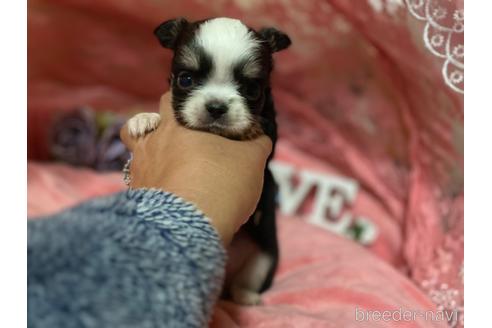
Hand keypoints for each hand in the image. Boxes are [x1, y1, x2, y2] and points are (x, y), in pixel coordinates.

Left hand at [120, 92, 271, 244]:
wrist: (190, 226)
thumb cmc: (221, 182)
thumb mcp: (250, 161)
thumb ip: (256, 144)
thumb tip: (260, 138)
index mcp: (175, 126)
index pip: (170, 99)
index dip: (180, 101)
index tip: (193, 110)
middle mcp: (150, 144)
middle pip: (139, 123)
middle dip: (157, 126)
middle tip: (179, 137)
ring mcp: (139, 170)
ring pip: (133, 153)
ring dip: (146, 152)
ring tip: (166, 161)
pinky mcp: (135, 197)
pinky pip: (138, 181)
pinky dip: (151, 181)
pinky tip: (168, 190)